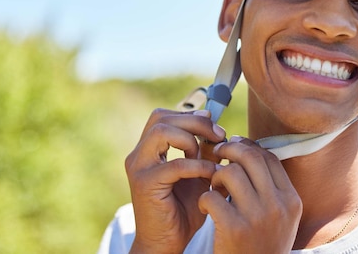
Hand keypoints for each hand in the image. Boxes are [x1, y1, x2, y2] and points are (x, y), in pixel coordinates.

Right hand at [125, 109, 225, 253]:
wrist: (167, 244)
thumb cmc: (182, 211)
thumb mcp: (198, 175)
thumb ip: (204, 153)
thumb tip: (216, 129)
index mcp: (148, 150)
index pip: (164, 116)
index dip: (190, 116)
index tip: (215, 127)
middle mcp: (139, 155)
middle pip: (161, 118)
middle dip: (194, 122)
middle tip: (218, 134)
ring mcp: (139, 167)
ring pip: (161, 132)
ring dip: (191, 138)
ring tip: (209, 155)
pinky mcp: (145, 184)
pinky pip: (174, 164)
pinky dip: (196, 165)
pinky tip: (210, 174)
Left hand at [198, 137, 302, 253]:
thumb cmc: (261, 245)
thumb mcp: (279, 218)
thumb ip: (271, 187)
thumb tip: (250, 149)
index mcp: (291, 200)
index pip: (269, 158)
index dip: (248, 147)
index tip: (234, 147)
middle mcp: (278, 206)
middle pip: (250, 158)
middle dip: (229, 151)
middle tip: (217, 154)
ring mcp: (257, 217)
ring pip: (229, 173)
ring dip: (215, 176)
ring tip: (213, 188)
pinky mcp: (233, 229)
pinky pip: (211, 196)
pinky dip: (204, 198)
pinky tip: (206, 208)